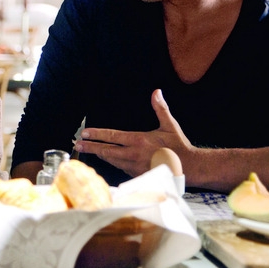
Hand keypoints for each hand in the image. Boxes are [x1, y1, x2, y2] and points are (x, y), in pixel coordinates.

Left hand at [73, 89, 192, 177]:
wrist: (190, 168)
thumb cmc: (179, 146)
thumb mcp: (170, 125)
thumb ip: (160, 108)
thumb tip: (157, 92)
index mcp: (138, 140)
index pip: (112, 136)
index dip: (97, 134)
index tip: (85, 133)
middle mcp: (133, 154)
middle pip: (106, 151)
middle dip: (91, 147)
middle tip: (78, 144)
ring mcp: (134, 166)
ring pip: (112, 160)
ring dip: (100, 155)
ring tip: (91, 150)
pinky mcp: (138, 175)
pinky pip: (121, 168)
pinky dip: (113, 163)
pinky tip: (109, 160)